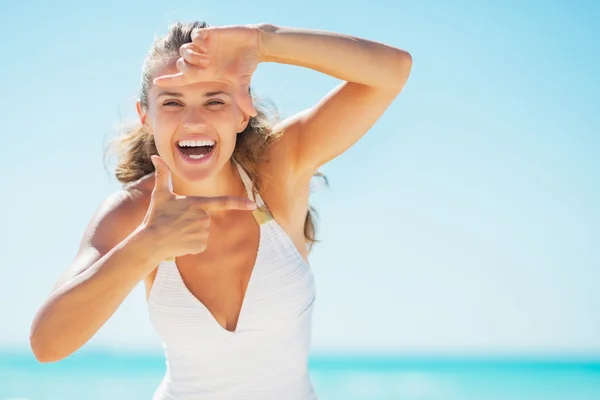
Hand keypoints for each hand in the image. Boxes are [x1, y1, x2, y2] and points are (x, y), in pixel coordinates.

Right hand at [141, 155, 255, 258]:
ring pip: (204, 232)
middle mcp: (203, 217)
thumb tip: (155, 156)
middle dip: (194, 221)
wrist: (150, 241)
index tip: (253, 204)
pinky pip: (201, 244)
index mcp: (197, 203)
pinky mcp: (201, 246)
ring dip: (192, 233)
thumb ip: (162, 175)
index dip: (239, 203)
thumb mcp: (160, 194)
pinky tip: (180, 242)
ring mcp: (203, 232)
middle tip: (177, 223)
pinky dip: (192, 245)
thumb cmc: (155, 216)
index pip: (222, 202)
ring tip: (178, 233)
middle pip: (206, 218)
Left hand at [153, 25, 262, 116]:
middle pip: (181, 64)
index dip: (168, 80)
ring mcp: (203, 48)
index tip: (155, 83)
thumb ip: (244, 99)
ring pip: (184, 50)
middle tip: (204, 66)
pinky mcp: (208, 35)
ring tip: (206, 56)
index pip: (181, 78)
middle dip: (188, 67)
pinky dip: (198, 40)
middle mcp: (201, 60)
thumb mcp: (242, 83)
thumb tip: (252, 115)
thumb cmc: (246, 65)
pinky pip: (194, 36)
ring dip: (192, 54)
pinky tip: (207, 43)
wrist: (254, 46)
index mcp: (205, 73)